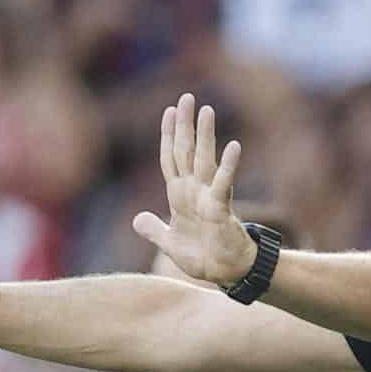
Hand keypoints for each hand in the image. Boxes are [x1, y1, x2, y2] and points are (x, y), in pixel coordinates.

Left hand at [131, 93, 253, 286]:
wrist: (225, 274)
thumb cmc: (203, 257)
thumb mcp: (169, 244)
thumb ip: (154, 230)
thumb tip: (137, 219)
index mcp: (179, 196)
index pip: (170, 159)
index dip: (167, 136)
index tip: (168, 111)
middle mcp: (194, 190)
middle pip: (186, 151)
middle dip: (184, 125)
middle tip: (186, 97)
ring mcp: (208, 197)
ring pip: (204, 160)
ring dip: (205, 135)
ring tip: (207, 110)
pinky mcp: (221, 208)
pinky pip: (224, 183)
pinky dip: (228, 165)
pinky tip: (233, 146)